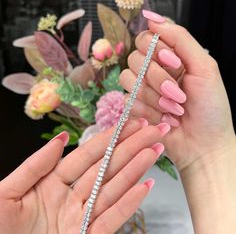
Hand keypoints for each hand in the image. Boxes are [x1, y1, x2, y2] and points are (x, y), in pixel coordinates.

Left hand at [0, 120, 168, 233]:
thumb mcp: (7, 193)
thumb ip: (35, 165)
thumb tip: (61, 138)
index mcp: (52, 183)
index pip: (87, 154)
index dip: (109, 138)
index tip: (128, 124)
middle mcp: (72, 197)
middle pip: (107, 167)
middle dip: (132, 147)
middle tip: (153, 131)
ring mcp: (82, 218)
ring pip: (115, 187)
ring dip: (137, 168)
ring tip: (155, 150)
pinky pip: (112, 219)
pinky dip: (130, 203)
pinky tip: (146, 185)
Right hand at [120, 18, 234, 170]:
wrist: (204, 143)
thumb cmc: (210, 108)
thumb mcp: (204, 67)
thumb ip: (180, 38)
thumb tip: (152, 18)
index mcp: (168, 58)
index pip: (145, 39)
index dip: (157, 50)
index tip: (177, 64)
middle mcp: (152, 71)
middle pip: (135, 59)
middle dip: (159, 79)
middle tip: (179, 94)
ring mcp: (141, 90)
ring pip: (129, 80)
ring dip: (155, 98)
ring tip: (174, 110)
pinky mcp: (134, 109)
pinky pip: (129, 101)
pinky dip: (150, 111)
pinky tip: (165, 120)